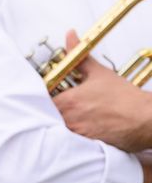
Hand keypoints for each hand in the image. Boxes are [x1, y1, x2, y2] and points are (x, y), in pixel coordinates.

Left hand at [53, 29, 151, 152]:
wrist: (148, 120)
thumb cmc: (125, 98)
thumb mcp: (99, 73)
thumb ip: (78, 55)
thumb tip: (70, 35)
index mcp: (68, 101)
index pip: (41, 101)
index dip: (41, 99)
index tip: (48, 96)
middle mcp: (70, 120)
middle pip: (47, 117)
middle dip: (50, 112)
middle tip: (59, 108)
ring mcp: (79, 135)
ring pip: (59, 131)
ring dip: (60, 125)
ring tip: (73, 118)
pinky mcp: (89, 147)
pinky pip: (73, 144)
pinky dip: (72, 138)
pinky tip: (81, 130)